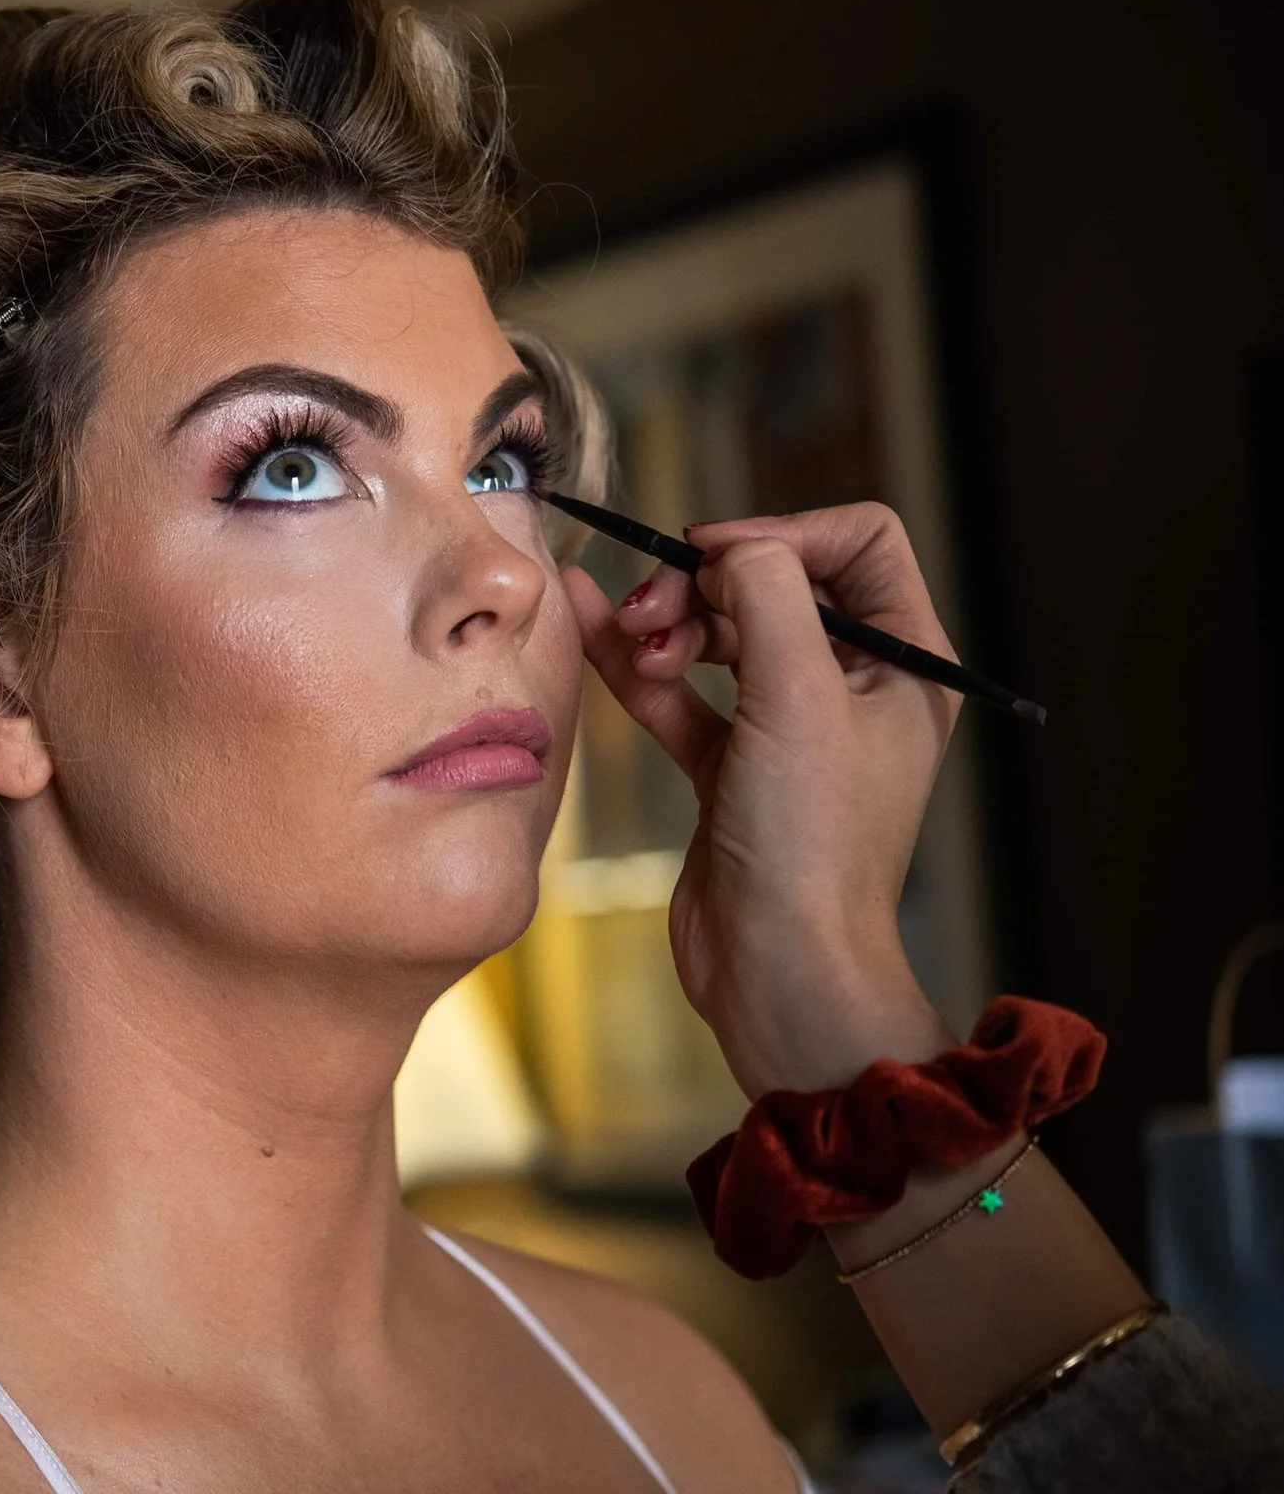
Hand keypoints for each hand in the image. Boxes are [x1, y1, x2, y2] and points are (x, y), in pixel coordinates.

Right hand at [563, 502, 960, 1097]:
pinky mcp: (730, 768)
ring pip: (720, 635)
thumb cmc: (812, 845)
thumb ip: (765, 595)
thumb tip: (725, 547)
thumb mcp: (799, 696)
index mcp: (906, 665)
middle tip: (653, 611)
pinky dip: (638, 663)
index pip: (857, 543)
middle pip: (774, 584)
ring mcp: (790, 728)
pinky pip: (679, 692)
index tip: (712, 552)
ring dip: (668, 626)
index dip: (781, 531)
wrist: (778, 969)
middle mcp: (855, 689)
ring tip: (632, 643)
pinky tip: (593, 626)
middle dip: (705, 586)